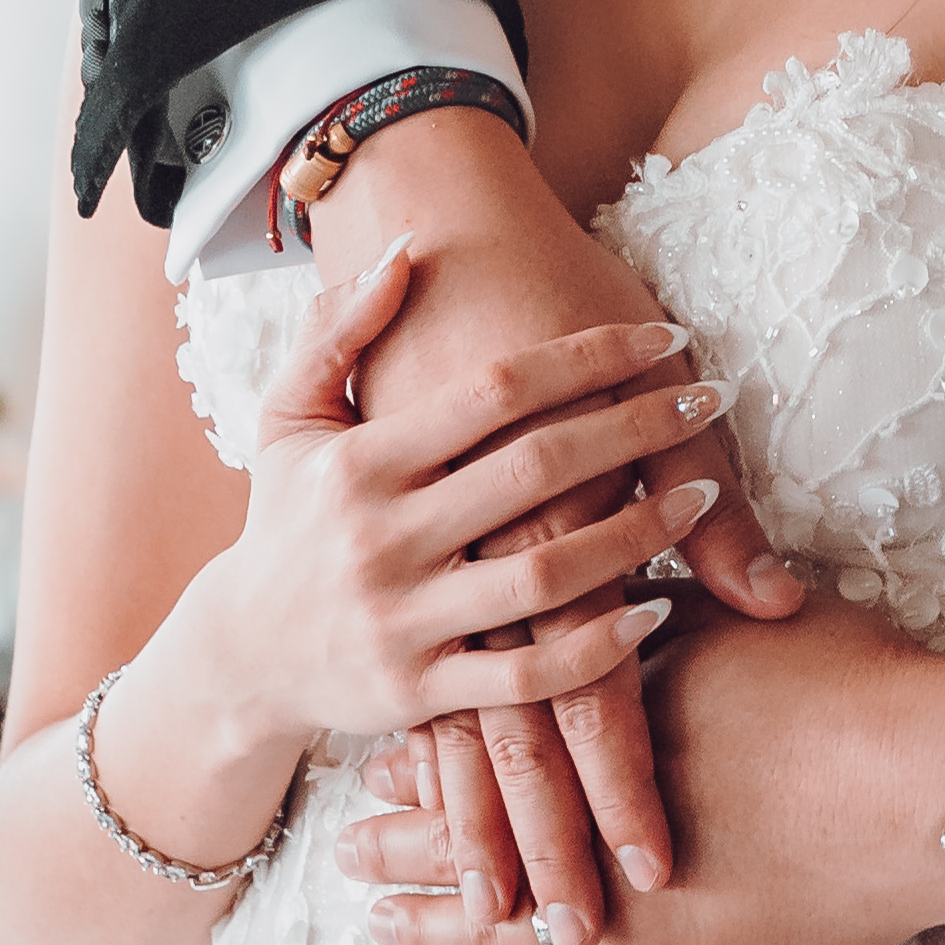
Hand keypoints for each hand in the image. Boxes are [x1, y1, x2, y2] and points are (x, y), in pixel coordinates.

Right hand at [312, 110, 803, 944]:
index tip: (660, 334)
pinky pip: (528, 676)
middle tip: (705, 400)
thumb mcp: (289, 418)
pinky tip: (657, 608)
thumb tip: (405, 250)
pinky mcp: (421, 693)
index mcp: (359, 462)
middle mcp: (381, 538)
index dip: (587, 357)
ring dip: (637, 535)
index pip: (493, 390)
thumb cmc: (285, 520)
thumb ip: (339, 332)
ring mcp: (403, 621)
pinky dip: (598, 648)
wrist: (239, 655)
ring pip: (544, 577)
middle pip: (534, 471)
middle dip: (634, 428)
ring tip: (702, 497)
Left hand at [344, 594, 944, 944]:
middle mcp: (598, 817)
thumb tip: (664, 526)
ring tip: (376, 927)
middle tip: (348, 849)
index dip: (442, 745)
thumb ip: (705, 570)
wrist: (944, 774)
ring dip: (438, 926)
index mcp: (606, 713)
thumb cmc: (865, 679)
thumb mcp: (769, 604)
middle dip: (411, 835)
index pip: (496, 733)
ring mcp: (633, 907)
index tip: (386, 758)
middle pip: (480, 824)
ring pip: (505, 921)